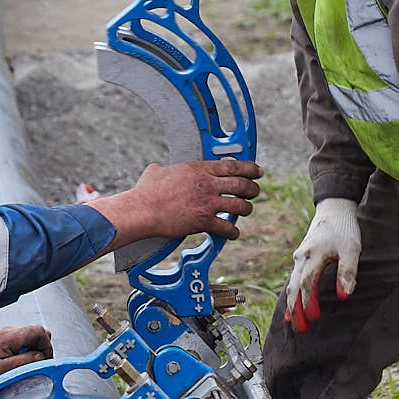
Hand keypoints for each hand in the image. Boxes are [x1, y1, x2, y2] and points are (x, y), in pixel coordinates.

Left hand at [0, 323, 52, 395]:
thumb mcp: (2, 371)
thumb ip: (23, 361)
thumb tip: (41, 356)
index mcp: (9, 337)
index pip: (38, 331)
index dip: (46, 345)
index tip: (43, 359)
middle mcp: (10, 331)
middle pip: (39, 332)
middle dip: (43, 348)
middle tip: (35, 363)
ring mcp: (11, 334)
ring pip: (36, 336)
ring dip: (37, 350)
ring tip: (26, 362)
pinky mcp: (12, 339)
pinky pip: (30, 341)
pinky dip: (31, 351)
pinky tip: (21, 360)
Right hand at [94, 159, 261, 248]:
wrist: (141, 210)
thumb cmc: (146, 192)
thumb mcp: (157, 171)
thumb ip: (166, 168)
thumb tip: (161, 169)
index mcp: (198, 168)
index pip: (233, 166)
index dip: (250, 168)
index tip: (257, 171)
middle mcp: (206, 184)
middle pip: (242, 184)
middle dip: (253, 189)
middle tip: (254, 191)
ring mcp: (206, 203)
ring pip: (240, 205)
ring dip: (246, 209)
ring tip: (245, 210)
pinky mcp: (203, 221)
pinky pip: (227, 227)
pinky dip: (232, 232)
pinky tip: (232, 233)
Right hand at [284, 197, 360, 332]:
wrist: (334, 210)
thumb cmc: (344, 229)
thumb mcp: (352, 249)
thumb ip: (348, 272)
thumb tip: (344, 296)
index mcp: (313, 254)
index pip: (307, 283)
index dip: (309, 302)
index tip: (314, 318)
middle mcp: (302, 257)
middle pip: (294, 287)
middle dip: (296, 310)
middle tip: (300, 330)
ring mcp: (300, 258)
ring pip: (292, 285)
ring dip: (293, 305)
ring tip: (294, 324)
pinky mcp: (302, 260)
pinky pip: (294, 280)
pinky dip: (293, 296)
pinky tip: (291, 310)